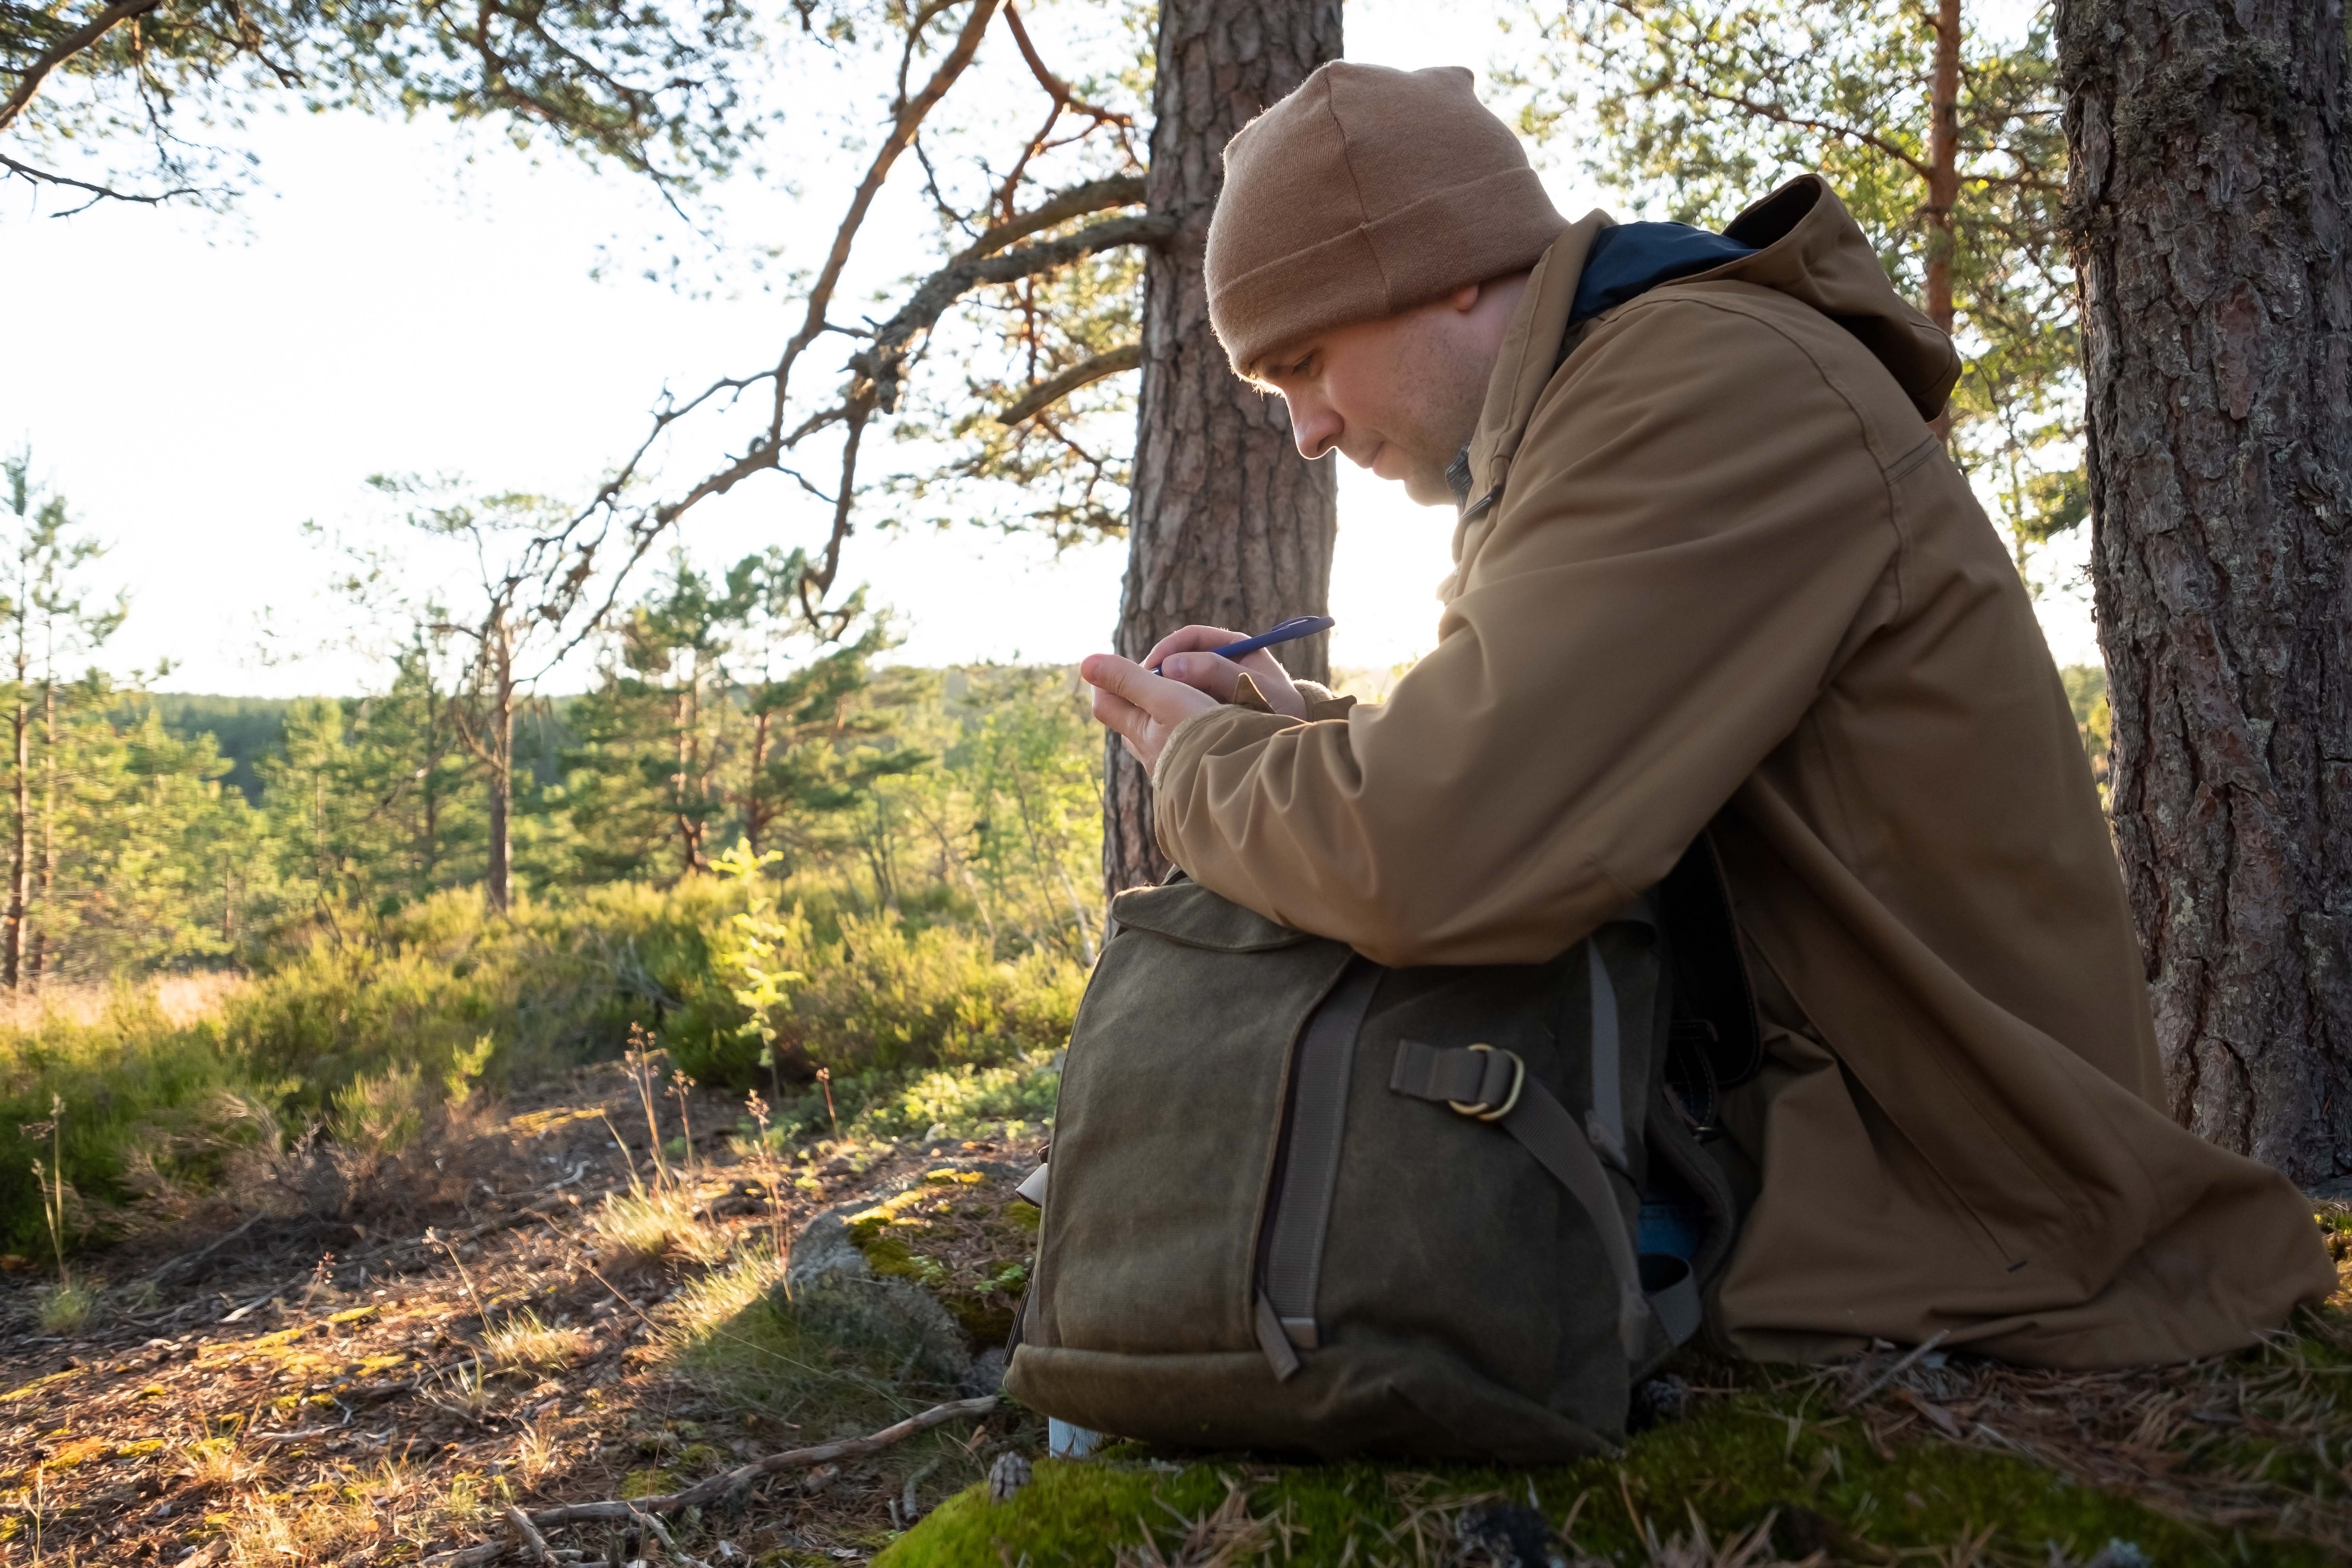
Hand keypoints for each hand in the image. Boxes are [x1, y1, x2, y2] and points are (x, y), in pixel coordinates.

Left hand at [1080, 652, 1220, 773]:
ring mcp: (1171, 766)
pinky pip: (1180, 746)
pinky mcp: (1193, 773)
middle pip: (1130, 719)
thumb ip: (1127, 680)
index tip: (1123, 665)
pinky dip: (1185, 730)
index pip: (1105, 704)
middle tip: (1158, 678)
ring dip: (1165, 713)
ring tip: (1188, 697)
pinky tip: (1206, 726)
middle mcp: (1148, 753)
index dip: (1107, 680)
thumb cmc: (1201, 734)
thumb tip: (1085, 663)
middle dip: (1137, 696)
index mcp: (1137, 733)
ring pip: (1156, 733)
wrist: (1237, 781)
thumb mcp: (1164, 698)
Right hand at [1141, 625, 1308, 718]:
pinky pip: (1185, 699)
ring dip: (1165, 690)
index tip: (1151, 668)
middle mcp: (1221, 660)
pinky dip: (1174, 705)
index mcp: (1234, 646)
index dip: (1167, 649)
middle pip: (1180, 658)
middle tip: (1143, 689)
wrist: (1297, 734)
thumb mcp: (1252, 686)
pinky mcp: (1210, 703)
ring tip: (1151, 706)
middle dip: (1161, 671)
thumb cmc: (1281, 706)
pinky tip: (1165, 719)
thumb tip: (1171, 667)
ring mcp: (1214, 682)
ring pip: (1180, 680)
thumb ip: (1215, 672)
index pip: (1190, 638)